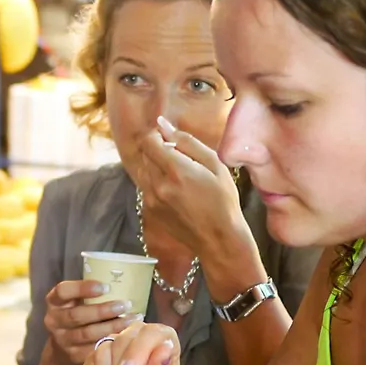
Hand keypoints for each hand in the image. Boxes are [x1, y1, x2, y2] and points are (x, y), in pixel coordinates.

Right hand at [44, 281, 140, 364]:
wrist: (63, 351)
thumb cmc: (76, 316)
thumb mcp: (75, 302)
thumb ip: (89, 294)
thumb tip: (124, 281)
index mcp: (54, 302)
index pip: (63, 291)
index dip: (83, 288)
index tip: (105, 287)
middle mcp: (54, 321)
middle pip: (77, 315)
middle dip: (103, 310)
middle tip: (125, 304)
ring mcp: (62, 340)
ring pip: (87, 334)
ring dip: (112, 326)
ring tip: (132, 319)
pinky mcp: (73, 356)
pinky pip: (94, 349)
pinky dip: (111, 342)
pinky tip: (126, 336)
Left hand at [135, 117, 245, 258]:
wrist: (219, 239)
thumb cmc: (223, 200)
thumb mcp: (214, 164)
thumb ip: (187, 141)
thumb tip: (163, 125)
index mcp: (175, 170)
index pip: (148, 141)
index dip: (156, 134)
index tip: (169, 137)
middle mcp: (157, 185)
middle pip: (144, 154)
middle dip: (157, 149)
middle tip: (179, 157)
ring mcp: (151, 199)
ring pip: (142, 170)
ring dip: (154, 165)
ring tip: (177, 174)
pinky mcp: (150, 210)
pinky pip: (145, 186)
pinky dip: (155, 181)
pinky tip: (175, 189)